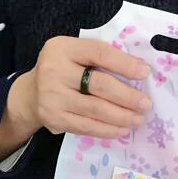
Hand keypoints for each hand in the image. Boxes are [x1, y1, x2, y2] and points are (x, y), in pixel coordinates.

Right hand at [7, 36, 152, 140]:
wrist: (31, 93)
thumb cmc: (64, 69)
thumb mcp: (75, 53)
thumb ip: (100, 57)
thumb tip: (140, 71)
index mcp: (63, 48)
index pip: (99, 53)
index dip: (125, 64)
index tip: (145, 73)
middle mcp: (54, 70)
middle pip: (100, 85)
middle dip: (128, 96)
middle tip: (146, 104)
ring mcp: (51, 97)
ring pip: (95, 109)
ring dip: (122, 116)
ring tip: (138, 119)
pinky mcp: (53, 118)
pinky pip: (86, 126)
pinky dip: (107, 130)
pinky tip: (122, 129)